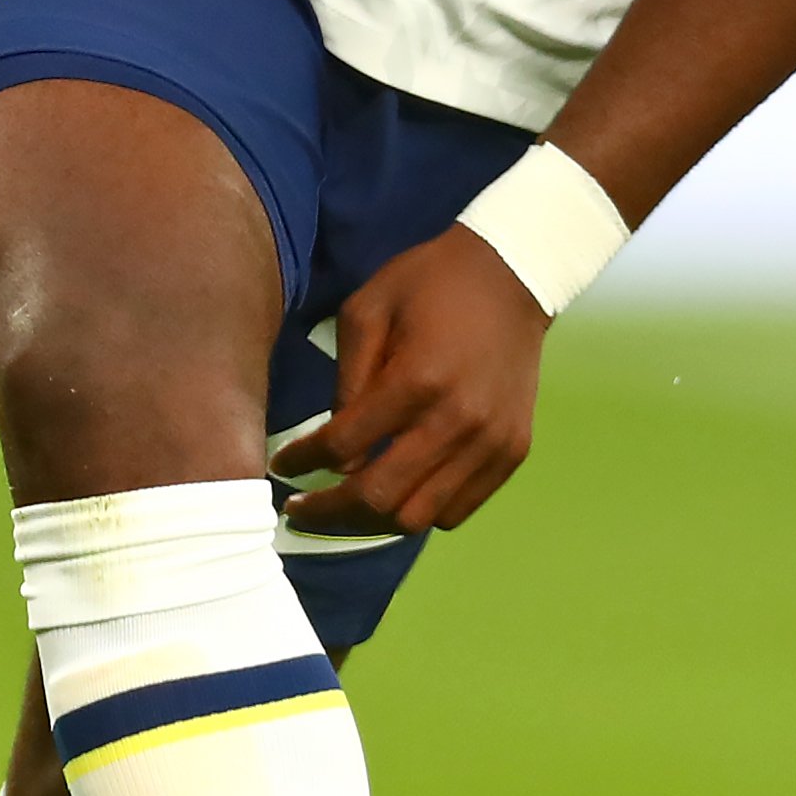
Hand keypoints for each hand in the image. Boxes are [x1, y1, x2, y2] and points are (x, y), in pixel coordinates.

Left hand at [278, 228, 550, 537]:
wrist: (513, 275)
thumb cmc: (431, 284)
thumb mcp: (367, 310)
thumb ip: (346, 381)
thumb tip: (333, 451)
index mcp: (416, 380)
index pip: (343, 447)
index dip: (302, 461)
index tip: (281, 465)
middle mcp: (457, 421)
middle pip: (379, 498)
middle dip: (328, 511)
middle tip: (302, 509)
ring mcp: (489, 444)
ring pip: (418, 518)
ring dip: (373, 521)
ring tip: (348, 507)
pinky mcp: (511, 452)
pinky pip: (456, 511)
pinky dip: (419, 512)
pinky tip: (398, 492)